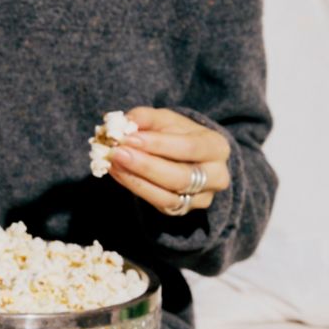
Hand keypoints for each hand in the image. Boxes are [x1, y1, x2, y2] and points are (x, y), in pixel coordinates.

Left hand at [107, 107, 231, 215]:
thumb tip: (125, 122)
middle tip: (116, 153)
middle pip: (180, 177)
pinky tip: (117, 173)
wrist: (185, 156)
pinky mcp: (183, 210)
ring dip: (135, 179)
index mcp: (216, 147)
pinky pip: (158, 203)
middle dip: (145, 166)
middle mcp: (216, 176)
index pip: (190, 148)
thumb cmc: (177, 133)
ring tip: (112, 163)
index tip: (129, 138)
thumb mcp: (165, 120)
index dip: (159, 144)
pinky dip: (135, 187)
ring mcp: (202, 197)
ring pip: (168, 196)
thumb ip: (146, 118)